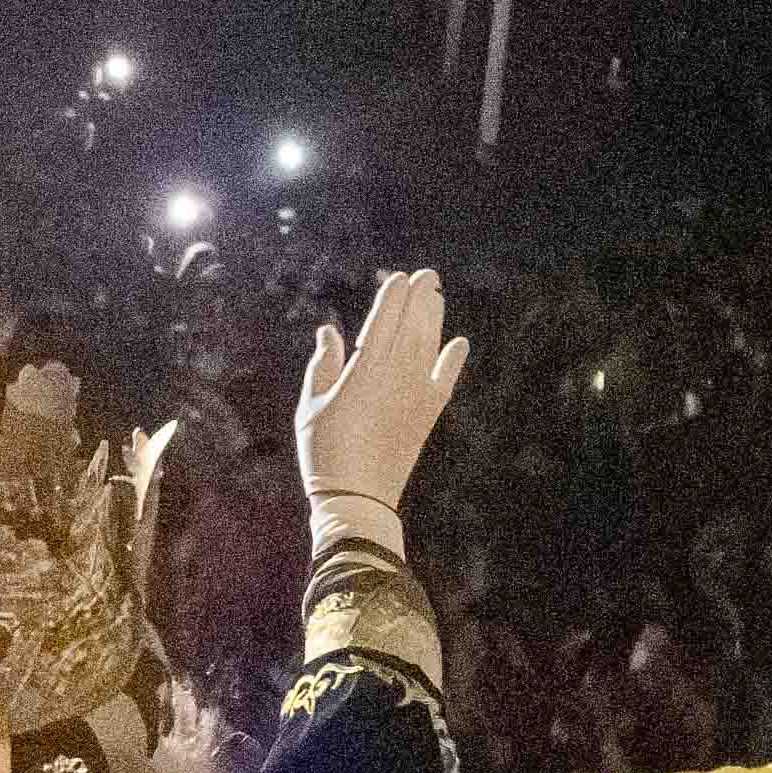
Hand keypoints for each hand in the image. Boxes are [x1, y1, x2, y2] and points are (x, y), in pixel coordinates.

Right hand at [293, 269, 470, 518]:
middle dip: (421, 298)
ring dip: (435, 319)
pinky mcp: (428, 414)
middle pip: (413, 325)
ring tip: (436, 296)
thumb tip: (330, 331)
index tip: (398, 277)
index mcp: (365, 370)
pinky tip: (459, 343)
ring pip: (430, 345)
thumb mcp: (311, 405)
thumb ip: (323, 365)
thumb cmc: (324, 450)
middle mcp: (396, 376)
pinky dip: (453, 360)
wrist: (358, 497)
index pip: (385, 320)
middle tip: (428, 275)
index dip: (393, 296)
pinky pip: (446, 379)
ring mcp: (416, 395)